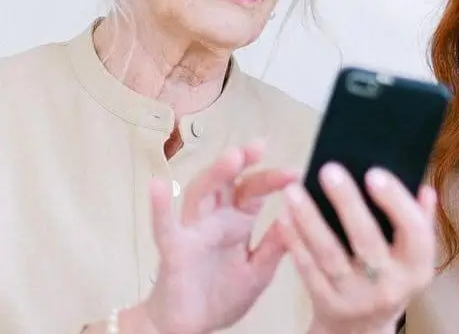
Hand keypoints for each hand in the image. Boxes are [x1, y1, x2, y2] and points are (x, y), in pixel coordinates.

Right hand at [139, 140, 296, 333]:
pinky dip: (160, 206)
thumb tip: (297, 215)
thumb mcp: (258, 271)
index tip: (295, 171)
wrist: (189, 329)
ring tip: (232, 157)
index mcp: (236, 223)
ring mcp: (192, 232)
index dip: (271, 178)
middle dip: (242, 163)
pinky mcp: (174, 251)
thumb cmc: (220, 297)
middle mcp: (214, 220)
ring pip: (200, 194)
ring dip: (214, 174)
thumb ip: (275, 245)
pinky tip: (159, 185)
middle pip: (227, 183)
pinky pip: (165, 227)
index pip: (253, 191)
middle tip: (259, 146)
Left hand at [279, 163, 436, 333]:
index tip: (374, 173)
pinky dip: (295, 242)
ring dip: (310, 220)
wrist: (363, 329)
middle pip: (366, 240)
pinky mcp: (326, 304)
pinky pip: (308, 269)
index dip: (395, 202)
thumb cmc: (391, 278)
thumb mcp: (415, 257)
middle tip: (329, 170)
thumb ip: (421, 221)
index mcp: (417, 268)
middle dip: (346, 203)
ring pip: (330, 254)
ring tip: (295, 190)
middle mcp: (389, 285)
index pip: (414, 232)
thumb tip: (425, 189)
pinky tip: (284, 218)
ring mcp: (355, 297)